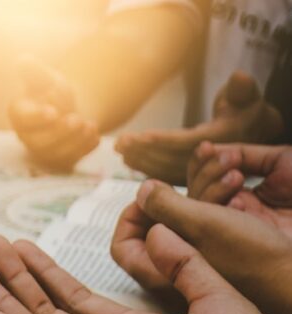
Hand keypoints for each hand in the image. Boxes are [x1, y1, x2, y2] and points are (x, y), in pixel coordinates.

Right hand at [8, 57, 99, 170]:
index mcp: (19, 114)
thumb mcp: (45, 78)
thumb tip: (23, 60)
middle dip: (59, 132)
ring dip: (74, 141)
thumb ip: (35, 71)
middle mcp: (27, 136)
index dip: (37, 117)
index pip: (23, 118)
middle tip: (76, 119)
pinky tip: (95, 135)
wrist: (68, 109)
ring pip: (56, 154)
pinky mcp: (59, 160)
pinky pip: (71, 160)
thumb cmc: (51, 91)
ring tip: (90, 125)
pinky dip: (84, 149)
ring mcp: (43, 151)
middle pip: (39, 142)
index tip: (53, 112)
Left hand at [111, 180, 291, 313]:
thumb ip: (166, 208)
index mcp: (158, 275)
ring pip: (187, 223)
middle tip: (195, 180)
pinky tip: (243, 185)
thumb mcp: (204, 226)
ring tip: (233, 174)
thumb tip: (143, 193)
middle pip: (153, 229)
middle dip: (175, 194)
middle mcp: (175, 277)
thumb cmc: (256, 262)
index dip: (130, 216)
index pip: (122, 246)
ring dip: (205, 191)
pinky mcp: (227, 263)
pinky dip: (223, 203)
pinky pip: (212, 229)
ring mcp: (202, 270)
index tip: (152, 195)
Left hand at [115, 71, 283, 184]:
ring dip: (139, 160)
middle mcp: (209, 162)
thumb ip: (242, 89)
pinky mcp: (191, 178)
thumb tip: (239, 77)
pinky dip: (145, 168)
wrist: (252, 134)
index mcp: (221, 142)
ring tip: (119, 148)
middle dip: (143, 151)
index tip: (139, 136)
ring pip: (165, 170)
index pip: (186, 143)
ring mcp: (199, 174)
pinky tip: (128, 160)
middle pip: (170, 159)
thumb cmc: (246, 110)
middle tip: (119, 142)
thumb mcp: (247, 97)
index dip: (162, 140)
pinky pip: (165, 175)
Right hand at [188, 142, 291, 235]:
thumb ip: (245, 154)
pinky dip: (221, 210)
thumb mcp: (279, 160)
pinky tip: (240, 202)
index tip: (206, 147)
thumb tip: (212, 149)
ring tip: (238, 177)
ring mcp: (233, 229)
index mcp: (242, 193)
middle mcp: (233, 212)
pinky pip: (212, 229)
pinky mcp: (238, 245)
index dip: (201, 162)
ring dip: (212, 188)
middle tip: (231, 160)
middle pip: (194, 194)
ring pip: (198, 211)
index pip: (204, 179)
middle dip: (206, 172)